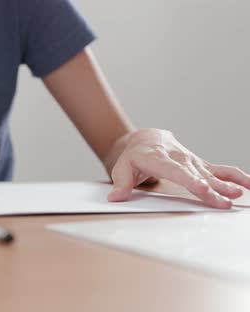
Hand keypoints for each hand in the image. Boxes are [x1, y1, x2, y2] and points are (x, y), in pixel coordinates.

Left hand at [107, 128, 249, 207]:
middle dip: (211, 189)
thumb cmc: (133, 156)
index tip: (202, 189)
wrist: (145, 140)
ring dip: (228, 184)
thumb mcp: (121, 168)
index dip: (190, 180)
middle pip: (197, 175)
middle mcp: (178, 158)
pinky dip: (237, 178)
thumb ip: (120, 183)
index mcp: (158, 158)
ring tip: (240, 195)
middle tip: (225, 202)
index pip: (176, 171)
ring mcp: (192, 162)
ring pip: (212, 173)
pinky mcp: (201, 165)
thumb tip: (115, 197)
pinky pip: (221, 171)